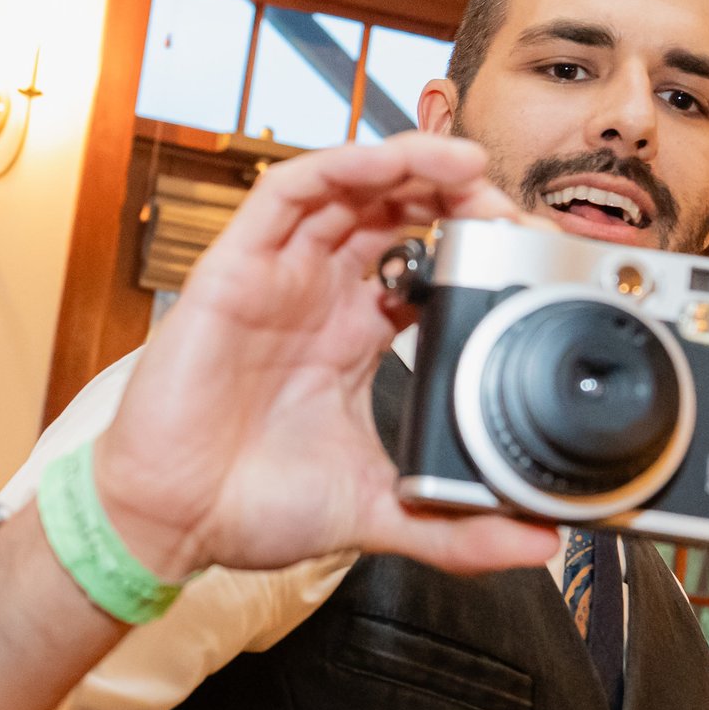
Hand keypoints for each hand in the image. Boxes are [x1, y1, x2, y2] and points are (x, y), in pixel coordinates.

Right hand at [95, 132, 556, 581]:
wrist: (171, 522)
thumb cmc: (251, 507)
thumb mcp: (378, 514)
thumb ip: (457, 532)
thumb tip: (537, 546)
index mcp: (354, 337)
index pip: (424, 264)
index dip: (475, 247)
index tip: (528, 258)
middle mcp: (319, 296)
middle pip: (396, 212)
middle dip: (455, 196)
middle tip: (508, 207)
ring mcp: (278, 277)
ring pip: (349, 189)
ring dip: (411, 165)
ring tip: (467, 166)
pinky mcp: (234, 268)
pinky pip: (286, 193)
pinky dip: (341, 167)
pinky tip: (390, 164)